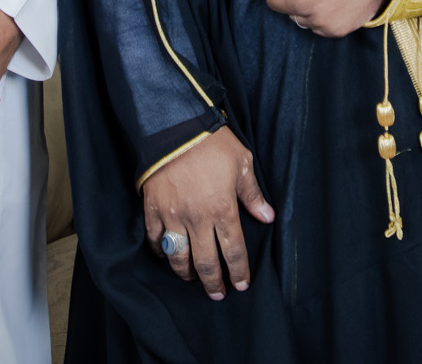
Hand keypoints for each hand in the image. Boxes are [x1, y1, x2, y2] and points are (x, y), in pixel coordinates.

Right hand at [142, 127, 274, 299]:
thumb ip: (253, 195)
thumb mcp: (242, 164)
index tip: (241, 285)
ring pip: (179, 257)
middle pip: (206, 263)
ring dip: (186, 273)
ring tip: (192, 278)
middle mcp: (198, 219)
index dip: (238, 272)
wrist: (175, 127)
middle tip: (217, 294)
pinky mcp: (153, 210)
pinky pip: (155, 240)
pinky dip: (160, 251)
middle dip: (213, 283)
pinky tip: (167, 255)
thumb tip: (268, 217)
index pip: (234, 250)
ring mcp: (173, 216)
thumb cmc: (213, 144)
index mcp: (223, 209)